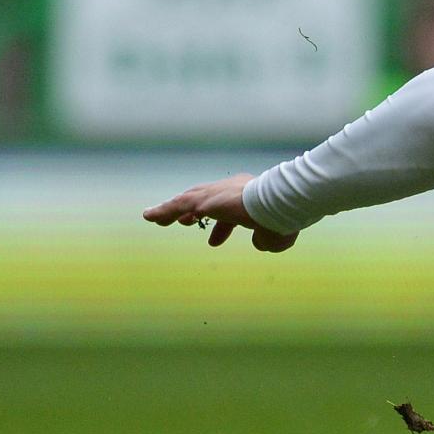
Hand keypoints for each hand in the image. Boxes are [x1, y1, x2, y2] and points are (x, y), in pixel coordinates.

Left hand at [143, 174, 298, 252]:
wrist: (281, 202)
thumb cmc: (285, 218)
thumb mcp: (276, 235)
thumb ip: (266, 239)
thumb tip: (259, 244)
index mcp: (250, 196)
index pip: (231, 212)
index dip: (222, 227)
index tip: (214, 241)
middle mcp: (231, 190)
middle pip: (206, 200)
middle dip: (194, 211)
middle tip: (184, 221)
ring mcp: (217, 193)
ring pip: (188, 200)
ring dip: (173, 210)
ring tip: (155, 218)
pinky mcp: (205, 200)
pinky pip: (178, 205)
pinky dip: (163, 211)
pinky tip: (148, 216)